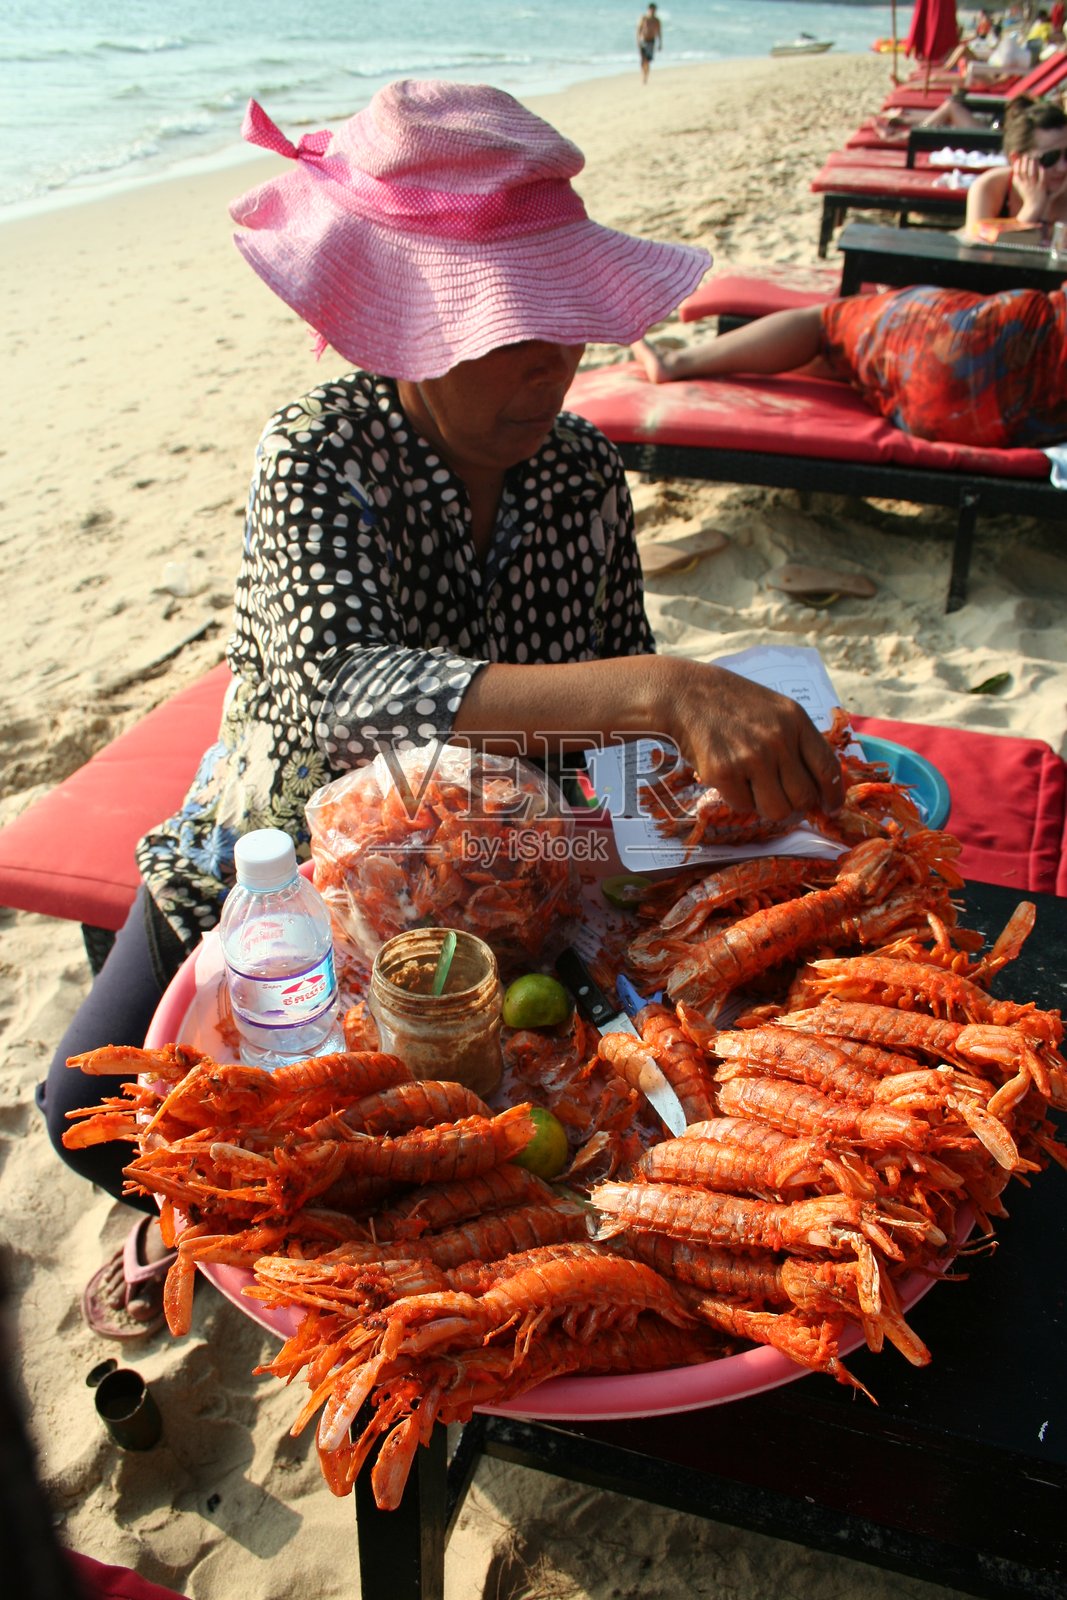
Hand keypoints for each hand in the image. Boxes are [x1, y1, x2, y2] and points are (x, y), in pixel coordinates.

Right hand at [654, 661, 844, 820]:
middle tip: (785, 803)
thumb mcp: (777, 710)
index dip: (833, 795)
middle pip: (803, 797)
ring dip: (768, 808)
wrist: (687, 694)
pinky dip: (739, 800)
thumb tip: (818, 786)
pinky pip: (743, 806)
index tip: (830, 809)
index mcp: (795, 720)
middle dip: (797, 808)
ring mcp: (751, 757)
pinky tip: (731, 780)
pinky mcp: (723, 772)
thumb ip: (798, 741)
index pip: (827, 768)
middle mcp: (777, 740)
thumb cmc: (733, 704)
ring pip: (776, 810)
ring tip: (756, 792)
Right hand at [1013, 153, 1050, 220]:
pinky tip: (1041, 167)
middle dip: (1024, 162)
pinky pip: (1042, 178)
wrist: (1034, 206)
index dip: (1017, 165)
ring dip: (1032, 164)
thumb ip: (1017, 178)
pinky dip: (1042, 171)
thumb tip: (1014, 169)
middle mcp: (1026, 185)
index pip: (1016, 173)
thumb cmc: (1026, 195)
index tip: (1018, 160)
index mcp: (1019, 185)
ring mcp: (1034, 186)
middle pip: (1024, 171)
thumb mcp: (1019, 187)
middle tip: (1026, 156)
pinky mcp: (1042, 187)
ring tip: (1033, 159)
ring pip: (1032, 173)